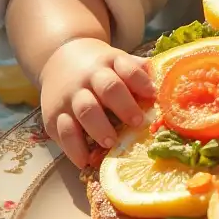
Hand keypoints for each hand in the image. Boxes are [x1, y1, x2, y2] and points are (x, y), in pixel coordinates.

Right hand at [39, 38, 155, 166]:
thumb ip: (138, 71)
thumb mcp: (118, 61)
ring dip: (99, 128)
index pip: (128, 68)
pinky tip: (85, 161)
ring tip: (111, 143)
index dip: (141, 81)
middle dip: (124, 106)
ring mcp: (71, 95)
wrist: (60, 57)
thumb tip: (165, 87)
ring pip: (84, 110)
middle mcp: (90, 77)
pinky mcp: (53, 114)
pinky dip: (73, 148)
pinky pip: (62, 131)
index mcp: (110, 62)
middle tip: (138, 122)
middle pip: (108, 88)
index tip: (154, 95)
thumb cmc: (100, 67)